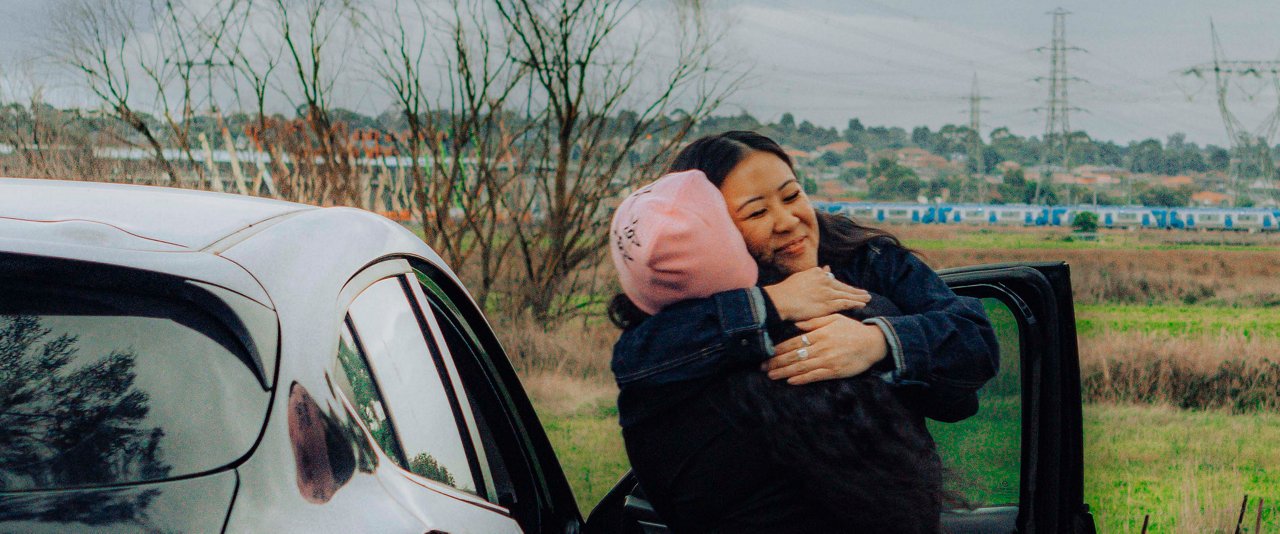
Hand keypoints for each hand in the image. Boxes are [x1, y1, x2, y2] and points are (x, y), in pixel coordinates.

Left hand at [762, 314, 888, 384]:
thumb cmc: (853, 329)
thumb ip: (814, 321)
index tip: (766, 354)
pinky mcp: (834, 371)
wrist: (874, 343)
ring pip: (801, 367)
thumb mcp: (834, 319)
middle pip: (794, 356)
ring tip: (772, 375)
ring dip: (784, 372)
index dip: (779, 349)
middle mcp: (821, 347)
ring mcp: (827, 360)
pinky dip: (802, 379)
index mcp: (819, 333)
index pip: (794, 342)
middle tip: (763, 367)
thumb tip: (797, 324)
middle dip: (777, 362)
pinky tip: (790, 381)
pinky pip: (815, 376)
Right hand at [763, 266, 869, 321]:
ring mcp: (828, 293)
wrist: (781, 300)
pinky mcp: (828, 304)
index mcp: (817, 274)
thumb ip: (815, 274)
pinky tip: (862, 304)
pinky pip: (845, 303)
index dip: (842, 286)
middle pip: (844, 287)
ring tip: (867, 298)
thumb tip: (826, 268)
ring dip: (859, 297)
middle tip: (866, 293)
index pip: (833, 280)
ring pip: (847, 295)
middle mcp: (825, 282)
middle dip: (856, 291)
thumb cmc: (786, 291)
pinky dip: (855, 303)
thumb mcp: (801, 277)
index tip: (849, 289)